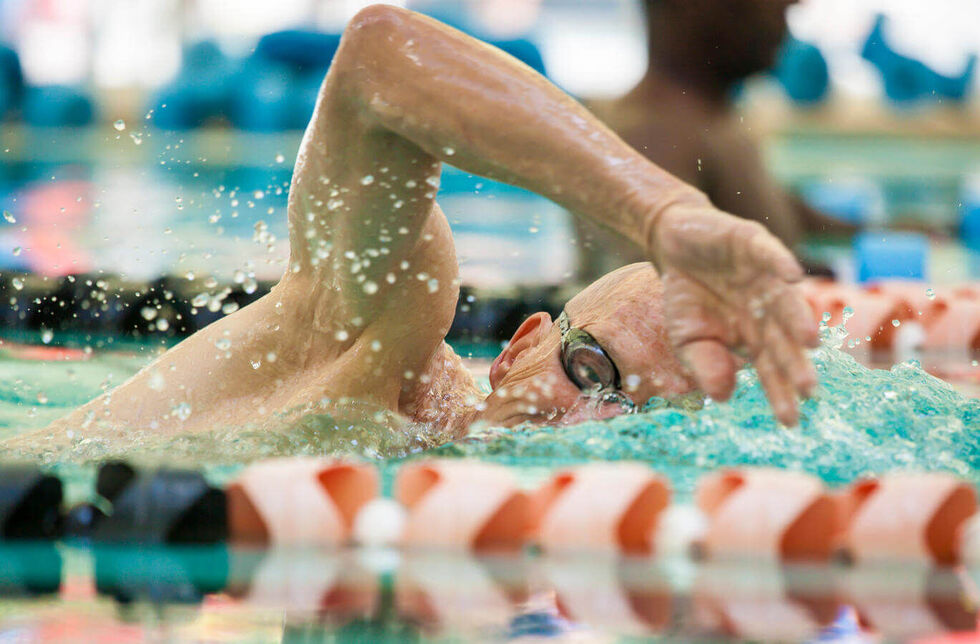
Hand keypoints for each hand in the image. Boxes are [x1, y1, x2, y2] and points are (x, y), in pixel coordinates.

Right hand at [648, 200, 818, 425]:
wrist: (673, 244)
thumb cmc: (686, 295)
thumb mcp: (686, 338)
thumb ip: (705, 365)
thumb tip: (725, 396)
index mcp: (754, 334)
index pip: (772, 367)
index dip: (780, 392)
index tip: (789, 421)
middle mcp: (767, 308)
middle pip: (785, 339)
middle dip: (796, 364)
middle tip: (809, 391)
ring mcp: (764, 276)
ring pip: (786, 300)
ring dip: (798, 319)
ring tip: (810, 341)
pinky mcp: (753, 243)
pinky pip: (770, 254)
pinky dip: (780, 263)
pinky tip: (791, 276)